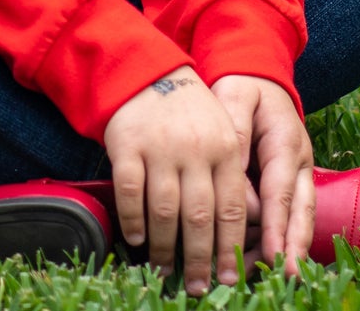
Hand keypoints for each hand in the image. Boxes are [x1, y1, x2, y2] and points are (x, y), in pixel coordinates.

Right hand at [103, 66, 249, 291]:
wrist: (148, 72)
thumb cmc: (190, 113)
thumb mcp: (222, 132)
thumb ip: (228, 177)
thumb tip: (232, 236)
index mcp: (225, 147)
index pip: (231, 207)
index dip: (229, 248)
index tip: (229, 278)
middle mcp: (194, 148)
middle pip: (198, 216)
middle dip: (199, 259)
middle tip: (197, 287)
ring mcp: (159, 147)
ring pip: (163, 210)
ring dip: (163, 247)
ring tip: (164, 269)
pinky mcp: (127, 144)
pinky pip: (130, 192)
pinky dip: (133, 220)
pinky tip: (136, 238)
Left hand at [209, 74, 314, 276]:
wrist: (258, 76)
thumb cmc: (244, 87)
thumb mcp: (236, 95)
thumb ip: (236, 132)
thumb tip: (234, 176)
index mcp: (286, 142)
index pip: (281, 190)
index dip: (279, 226)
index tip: (276, 255)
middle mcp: (298, 163)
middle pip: (300, 211)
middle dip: (294, 245)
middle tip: (288, 275)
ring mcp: (296, 175)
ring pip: (294, 218)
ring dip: (283, 248)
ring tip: (267, 276)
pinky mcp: (287, 184)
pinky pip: (284, 215)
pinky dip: (274, 238)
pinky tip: (257, 259)